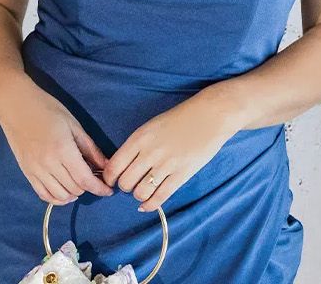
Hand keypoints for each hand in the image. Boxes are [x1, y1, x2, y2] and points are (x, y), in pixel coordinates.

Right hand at [0, 85, 111, 205]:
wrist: (16, 107)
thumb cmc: (48, 111)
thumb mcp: (75, 126)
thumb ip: (91, 149)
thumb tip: (106, 166)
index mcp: (63, 150)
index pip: (84, 179)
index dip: (99, 188)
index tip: (109, 190)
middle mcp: (48, 164)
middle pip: (74, 188)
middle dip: (89, 188)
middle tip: (96, 179)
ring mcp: (35, 170)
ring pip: (59, 195)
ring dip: (74, 194)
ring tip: (81, 184)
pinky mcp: (26, 172)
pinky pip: (42, 193)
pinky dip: (56, 197)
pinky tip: (65, 192)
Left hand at [103, 99, 240, 212]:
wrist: (211, 115)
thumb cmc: (180, 119)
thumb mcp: (151, 127)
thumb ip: (136, 145)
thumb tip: (122, 167)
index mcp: (139, 139)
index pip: (113, 167)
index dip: (109, 178)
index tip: (112, 181)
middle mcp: (150, 153)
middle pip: (125, 182)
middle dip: (125, 187)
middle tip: (132, 184)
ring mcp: (167, 164)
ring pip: (140, 192)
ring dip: (138, 195)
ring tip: (143, 191)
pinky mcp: (183, 174)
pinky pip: (161, 196)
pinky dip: (150, 205)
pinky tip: (147, 205)